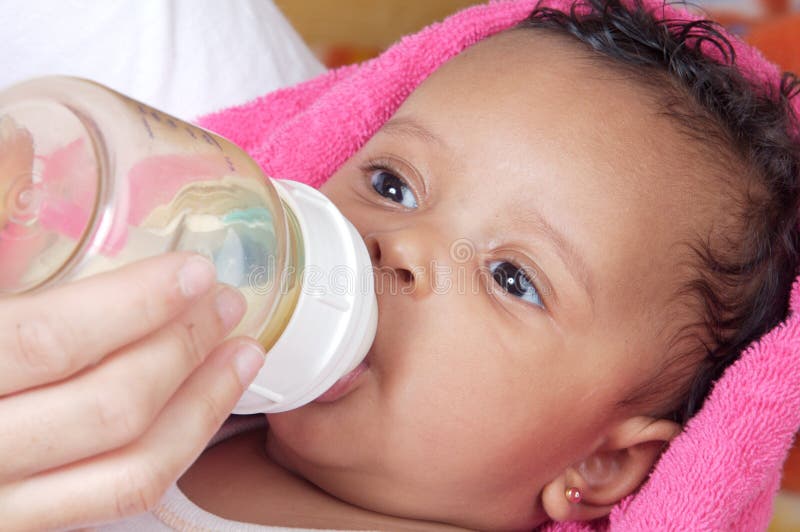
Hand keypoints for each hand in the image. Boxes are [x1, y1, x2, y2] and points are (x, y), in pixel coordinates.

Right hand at [0, 252, 264, 529]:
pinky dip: (170, 453)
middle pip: (103, 410)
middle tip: (227, 303)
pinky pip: (109, 501)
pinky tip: (198, 408)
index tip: (193, 272)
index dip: (132, 306)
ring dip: (199, 411)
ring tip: (243, 356)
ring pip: (124, 473)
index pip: (47, 343)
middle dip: (181, 351)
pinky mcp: (15, 525)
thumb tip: (18, 141)